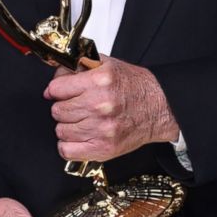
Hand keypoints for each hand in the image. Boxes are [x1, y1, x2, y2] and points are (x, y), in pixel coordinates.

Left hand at [45, 55, 179, 161]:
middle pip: (57, 111)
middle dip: (63, 107)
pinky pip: (68, 151)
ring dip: (67, 126)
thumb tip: (55, 75)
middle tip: (74, 106)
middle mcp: (99, 105)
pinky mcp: (105, 148)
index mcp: (98, 81)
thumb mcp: (106, 64)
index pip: (55, 89)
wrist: (161, 107)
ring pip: (61, 131)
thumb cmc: (133, 86)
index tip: (58, 93)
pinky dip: (68, 146)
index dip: (55, 90)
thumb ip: (78, 66)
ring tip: (81, 120)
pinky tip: (78, 137)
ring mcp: (102, 129)